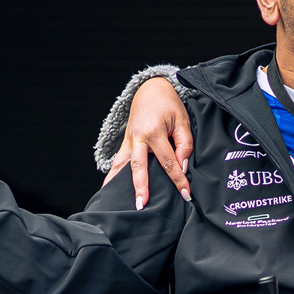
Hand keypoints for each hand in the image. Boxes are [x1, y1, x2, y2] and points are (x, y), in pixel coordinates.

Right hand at [103, 77, 192, 209]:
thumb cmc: (169, 104)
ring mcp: (128, 140)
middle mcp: (137, 138)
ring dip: (119, 185)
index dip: (178, 179)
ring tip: (116, 204)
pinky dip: (112, 175)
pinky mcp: (124, 142)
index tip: (186, 193)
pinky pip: (118, 161)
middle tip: (143, 205)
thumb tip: (182, 164)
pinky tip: (107, 189)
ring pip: (122, 166)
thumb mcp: (183, 120)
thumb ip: (185, 143)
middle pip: (139, 167)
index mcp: (154, 132)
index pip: (168, 161)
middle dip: (141, 188)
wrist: (151, 88)